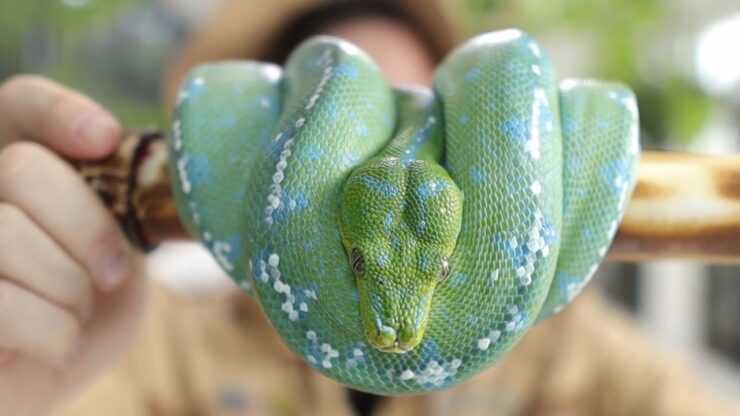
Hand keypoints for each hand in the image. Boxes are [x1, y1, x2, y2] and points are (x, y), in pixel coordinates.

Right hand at [0, 75, 145, 414]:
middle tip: (113, 273)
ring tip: (75, 310)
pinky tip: (55, 341)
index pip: (21, 104)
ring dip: (69, 287)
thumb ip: (126, 202)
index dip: (60, 110)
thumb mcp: (119, 247)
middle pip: (23, 168)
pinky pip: (0, 301)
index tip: (105, 139)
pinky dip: (52, 330)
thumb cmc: (89, 302)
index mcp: (18, 168)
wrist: (56, 369)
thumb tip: (164, 167)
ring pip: (6, 232)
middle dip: (89, 228)